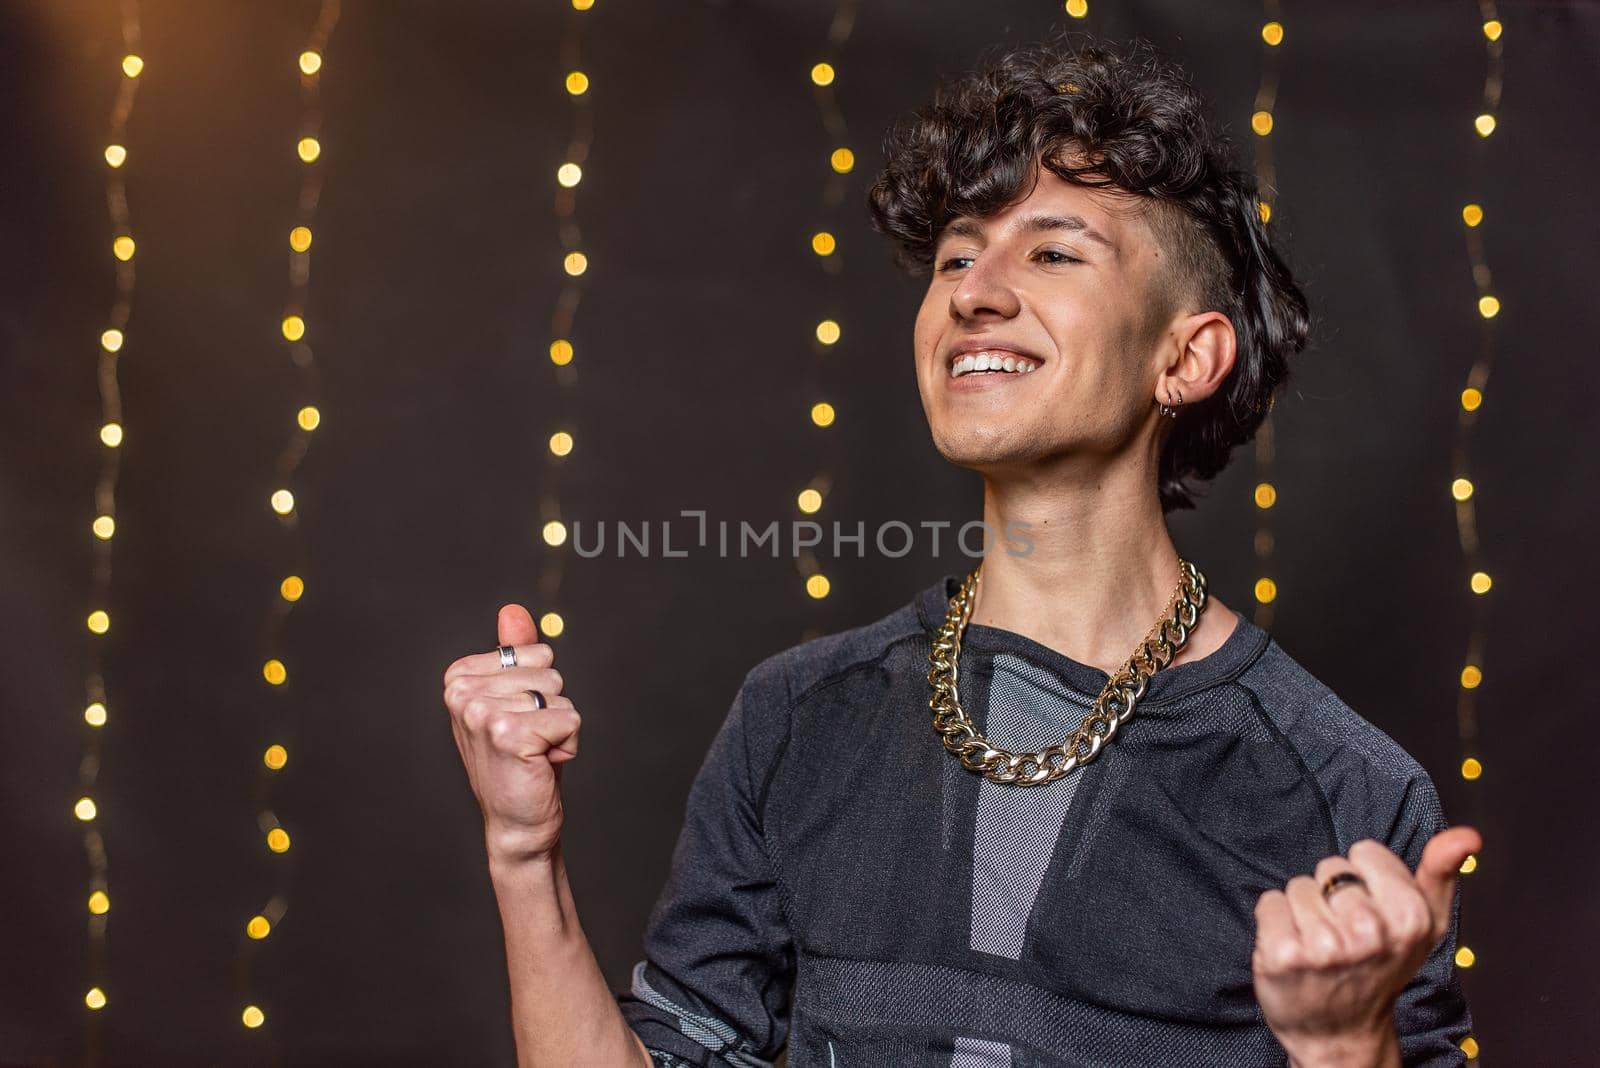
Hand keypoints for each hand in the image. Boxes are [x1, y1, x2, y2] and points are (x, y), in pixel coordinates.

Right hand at [443, 604, 581, 865]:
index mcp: (460, 677)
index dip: (540, 689)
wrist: (517, 820)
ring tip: (534, 753)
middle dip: (552, 709)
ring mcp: (482, 712)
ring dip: (559, 728)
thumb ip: (515, 653)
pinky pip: (568, 718)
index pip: (537, 652)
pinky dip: (567, 744)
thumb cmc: (519, 759)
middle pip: (551, 673)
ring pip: (560, 696)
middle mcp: (463, 692)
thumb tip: (513, 610)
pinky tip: (541, 763)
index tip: (519, 719)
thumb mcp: (516, 699)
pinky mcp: (507, 734)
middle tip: (528, 742)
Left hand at [1251, 825, 1482, 1066]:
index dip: (1364, 878)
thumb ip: (1441, 874)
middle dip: (1332, 896)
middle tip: (1343, 935)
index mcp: (1409, 918)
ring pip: (1298, 885)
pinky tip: (1294, 950)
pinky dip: (1275, 921)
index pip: (1364, 851)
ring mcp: (1324, 946)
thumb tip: (1465, 836)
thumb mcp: (1423, 925)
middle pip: (1329, 868)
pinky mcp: (1282, 955)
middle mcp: (1368, 932)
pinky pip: (1269, 903)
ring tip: (1319, 945)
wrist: (1341, 1033)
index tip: (1370, 911)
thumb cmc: (1381, 970)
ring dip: (1303, 911)